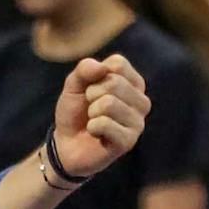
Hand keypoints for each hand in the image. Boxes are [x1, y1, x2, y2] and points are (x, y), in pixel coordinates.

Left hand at [51, 53, 150, 180]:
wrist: (67, 144)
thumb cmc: (76, 111)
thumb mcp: (74, 84)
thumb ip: (84, 69)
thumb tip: (102, 68)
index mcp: (134, 83)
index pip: (118, 64)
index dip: (95, 75)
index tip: (91, 89)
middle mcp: (141, 101)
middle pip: (114, 83)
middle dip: (91, 95)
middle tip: (90, 108)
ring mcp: (138, 122)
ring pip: (109, 103)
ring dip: (92, 112)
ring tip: (93, 121)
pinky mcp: (129, 141)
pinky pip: (104, 123)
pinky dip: (92, 127)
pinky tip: (96, 134)